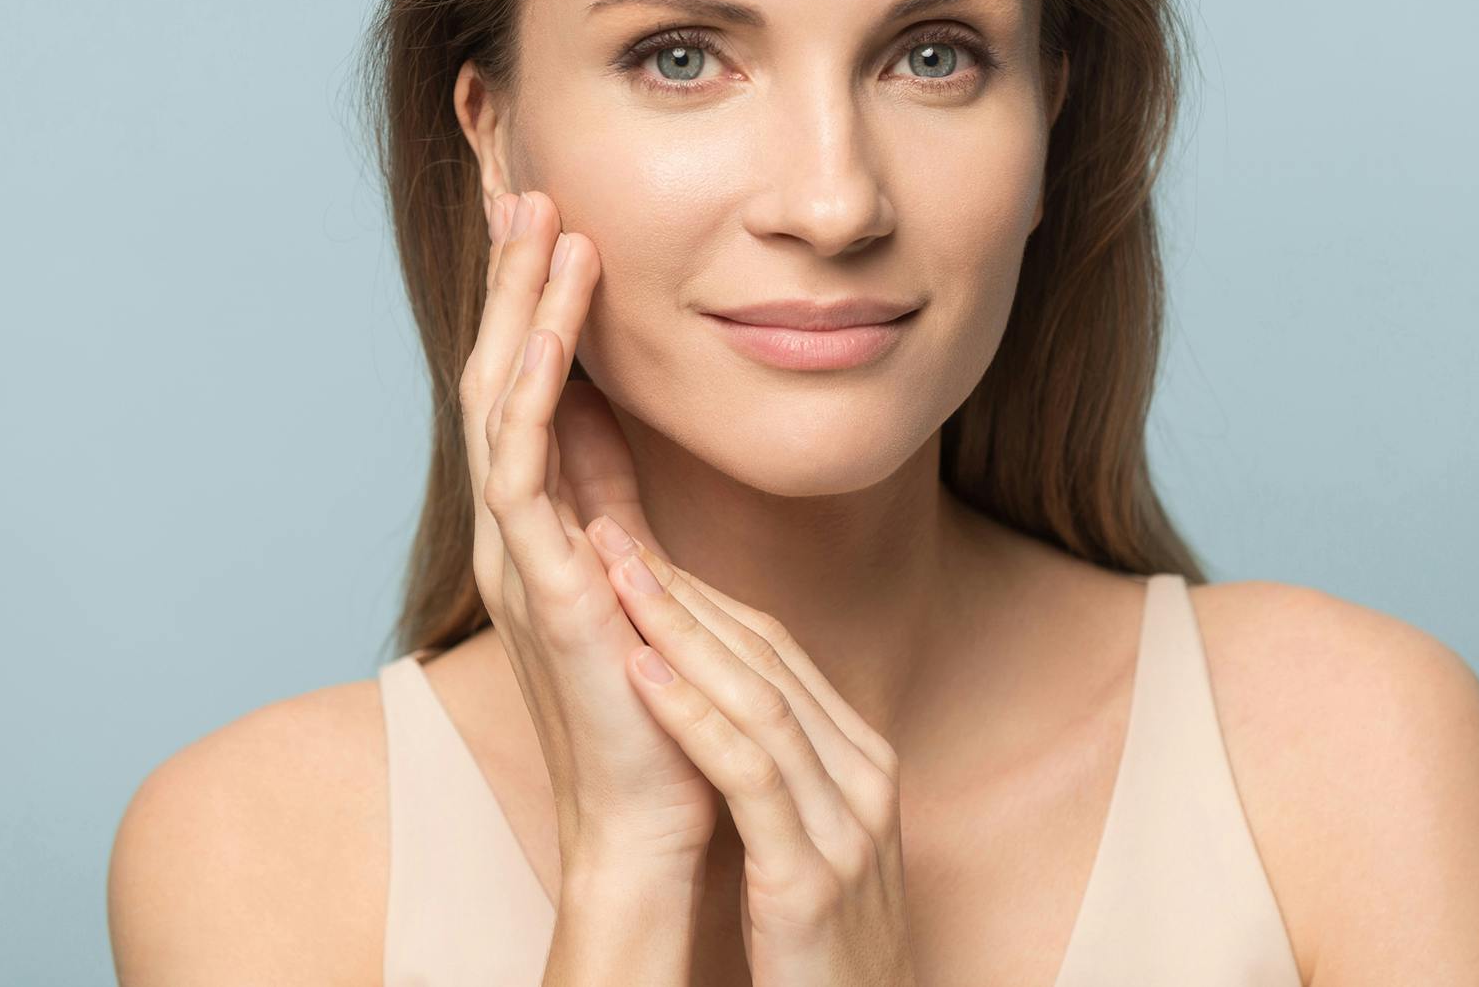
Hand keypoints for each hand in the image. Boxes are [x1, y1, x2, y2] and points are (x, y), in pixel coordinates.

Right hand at [460, 187, 718, 880]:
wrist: (651, 813)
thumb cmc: (651, 699)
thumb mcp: (630, 564)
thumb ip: (609, 491)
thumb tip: (606, 413)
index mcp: (539, 519)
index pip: (525, 381)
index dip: (529, 297)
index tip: (547, 213)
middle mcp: (514, 525)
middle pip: (499, 370)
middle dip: (511, 276)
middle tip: (524, 182)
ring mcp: (518, 551)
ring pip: (502, 399)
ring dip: (521, 306)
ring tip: (542, 221)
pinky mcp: (541, 582)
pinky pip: (523, 465)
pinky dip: (534, 387)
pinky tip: (552, 324)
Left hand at [585, 520, 918, 986]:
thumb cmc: (820, 949)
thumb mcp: (808, 841)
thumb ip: (780, 770)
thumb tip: (714, 702)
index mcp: (863, 761)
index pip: (779, 653)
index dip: (704, 595)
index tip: (638, 549)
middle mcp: (864, 777)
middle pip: (768, 658)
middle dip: (684, 590)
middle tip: (614, 532)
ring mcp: (846, 825)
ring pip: (758, 698)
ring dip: (680, 629)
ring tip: (615, 576)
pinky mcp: (811, 877)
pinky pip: (749, 774)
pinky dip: (692, 714)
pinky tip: (641, 671)